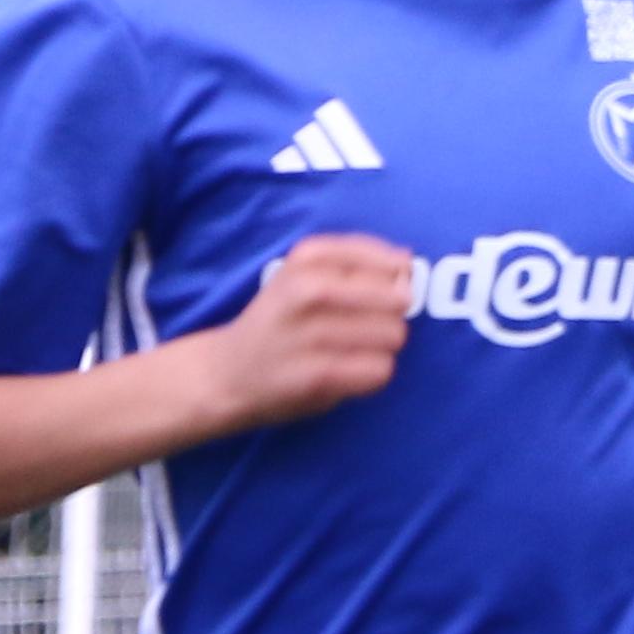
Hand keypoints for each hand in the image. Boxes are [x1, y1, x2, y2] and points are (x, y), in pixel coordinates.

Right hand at [184, 233, 410, 431]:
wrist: (226, 372)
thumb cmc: (281, 321)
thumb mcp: (303, 274)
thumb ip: (354, 263)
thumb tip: (406, 260)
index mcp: (305, 258)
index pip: (384, 258)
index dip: (395, 278)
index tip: (384, 288)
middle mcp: (305, 290)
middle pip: (397, 299)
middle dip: (393, 316)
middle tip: (367, 326)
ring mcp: (309, 334)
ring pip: (392, 335)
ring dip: (383, 347)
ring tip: (354, 350)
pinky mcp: (316, 375)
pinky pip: (380, 370)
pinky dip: (373, 374)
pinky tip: (349, 372)